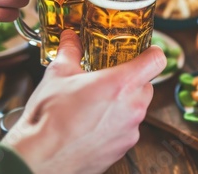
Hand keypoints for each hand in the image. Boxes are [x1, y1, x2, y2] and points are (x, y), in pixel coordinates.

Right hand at [3, 30, 165, 173]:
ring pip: (138, 107)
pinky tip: (94, 123)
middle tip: (109, 78)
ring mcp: (131, 130)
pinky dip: (117, 123)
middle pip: (147, 84)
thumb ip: (70, 51)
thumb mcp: (58, 74)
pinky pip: (128, 128)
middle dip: (131, 79)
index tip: (143, 52)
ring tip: (97, 103)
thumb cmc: (50, 118)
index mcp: (121, 84)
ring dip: (124, 102)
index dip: (151, 52)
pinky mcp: (124, 148)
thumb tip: (70, 38)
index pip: (157, 60)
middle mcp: (133, 107)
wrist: (40, 159)